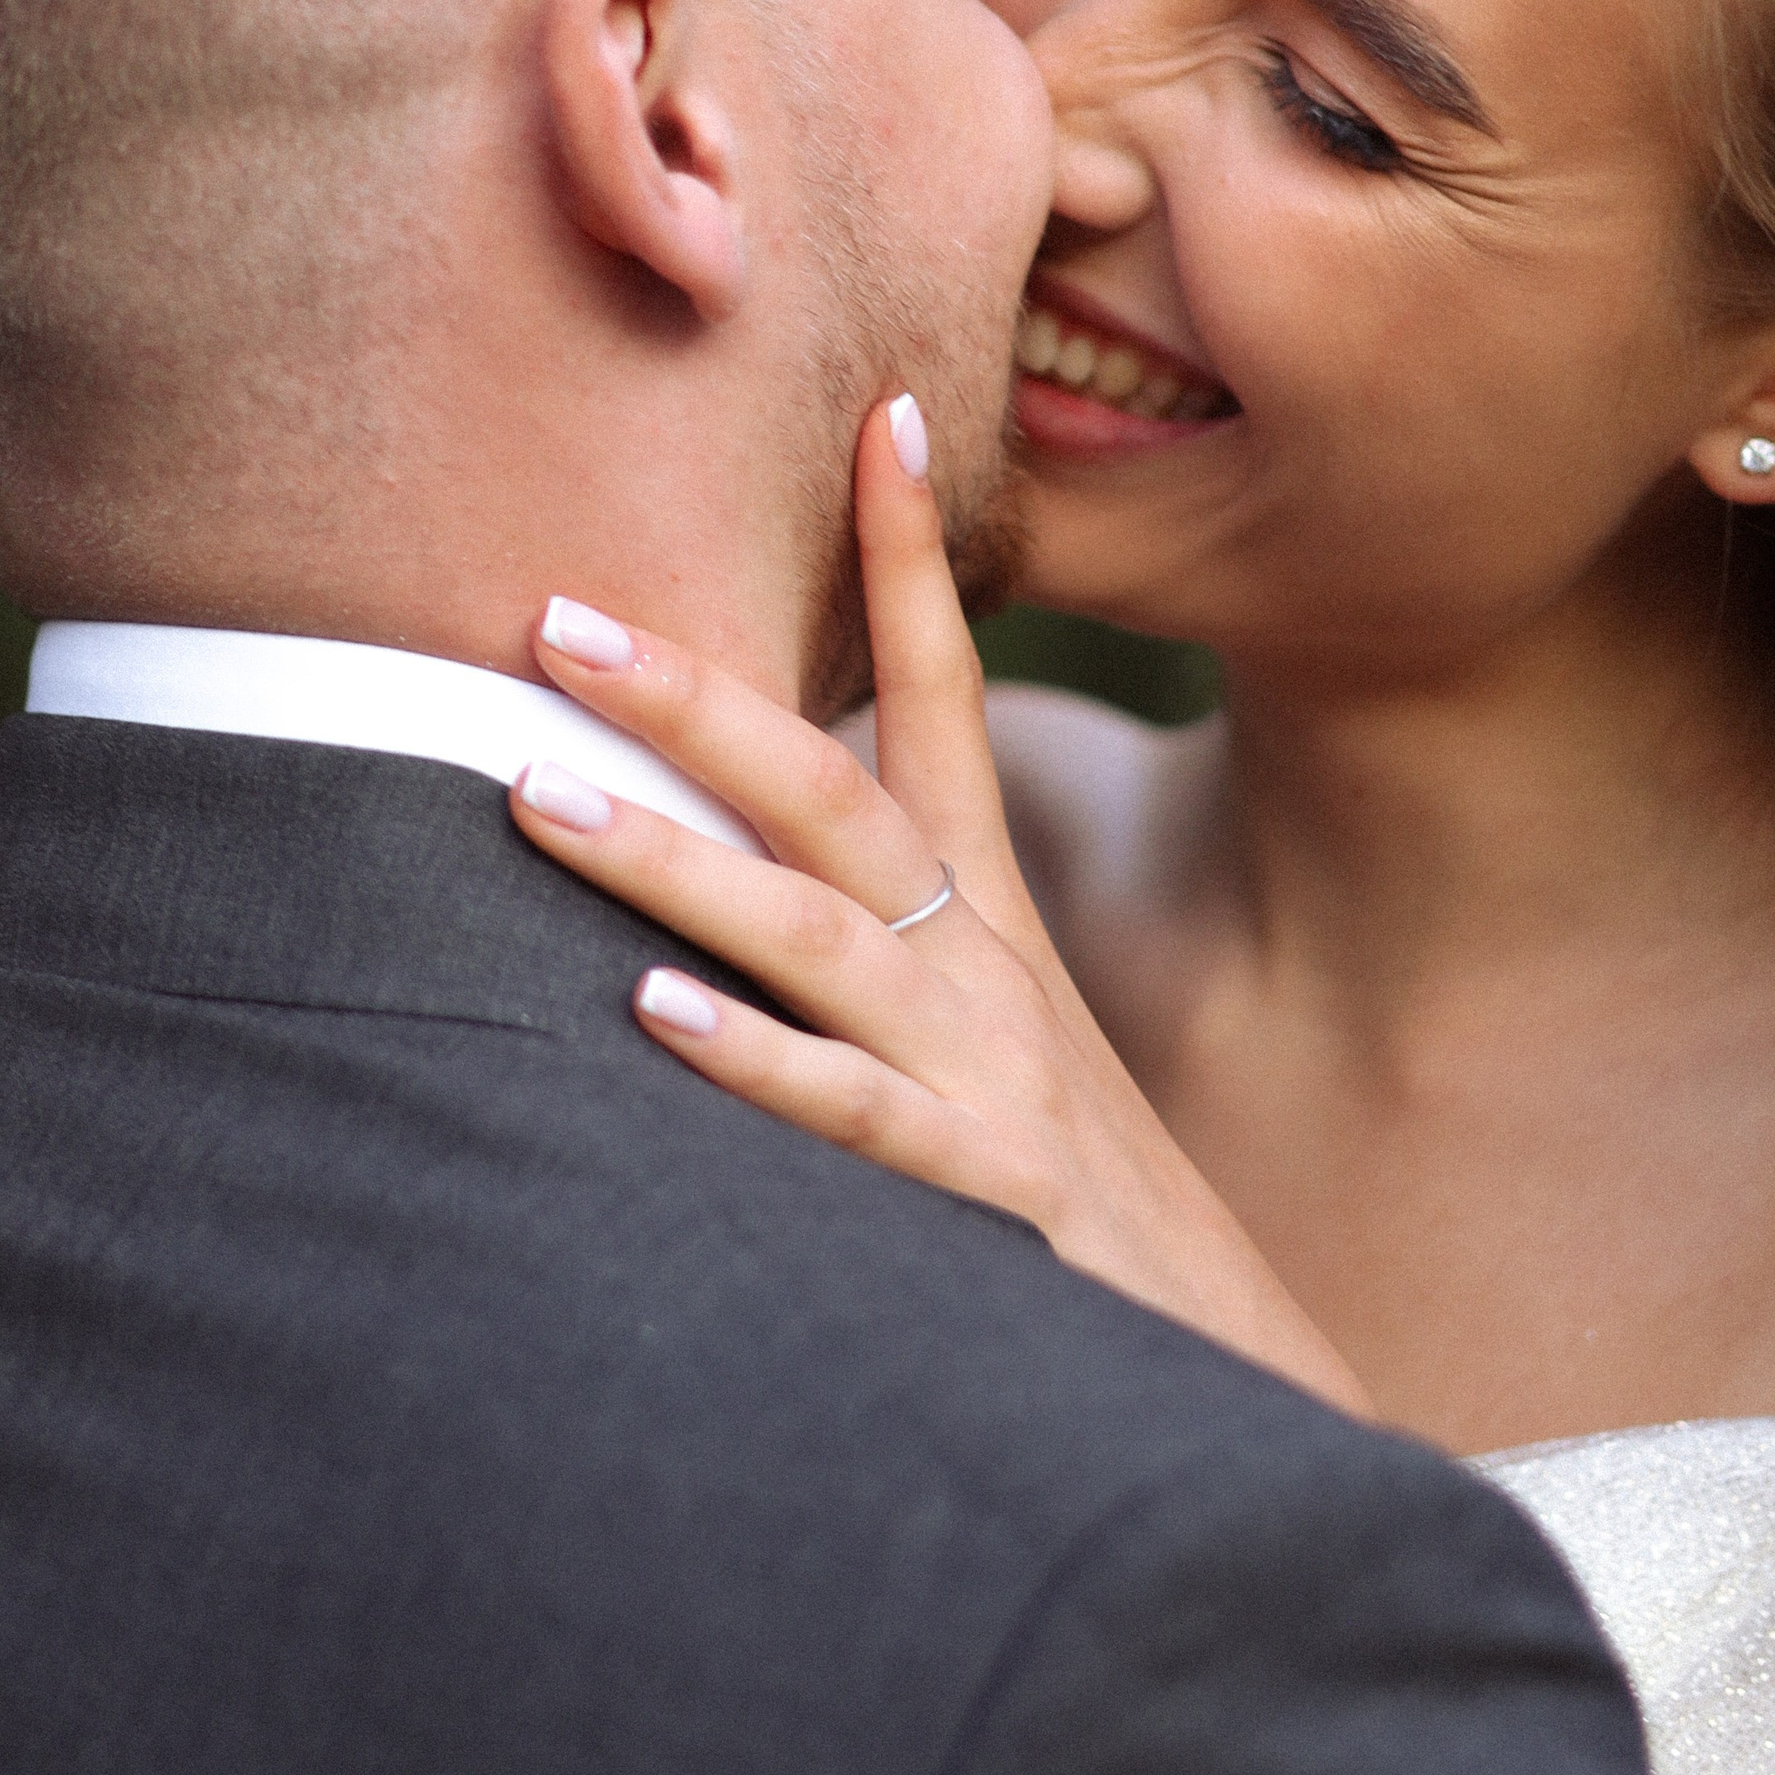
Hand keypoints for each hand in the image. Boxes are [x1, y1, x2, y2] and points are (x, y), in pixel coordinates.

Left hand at [509, 396, 1372, 1419]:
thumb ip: (888, 946)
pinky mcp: (988, 1194)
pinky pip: (852, 1115)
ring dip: (675, 857)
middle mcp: (985, 970)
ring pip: (819, 933)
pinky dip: (754, 1061)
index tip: (879, 408)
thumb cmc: (1084, 1197)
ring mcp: (988, 1075)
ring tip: (535, 797)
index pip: (948, 694)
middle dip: (700, 694)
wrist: (1239, 1366)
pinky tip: (649, 1019)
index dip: (911, 557)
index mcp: (988, 916)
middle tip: (554, 618)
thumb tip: (750, 869)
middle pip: (842, 788)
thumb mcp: (996, 1042)